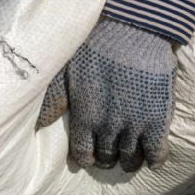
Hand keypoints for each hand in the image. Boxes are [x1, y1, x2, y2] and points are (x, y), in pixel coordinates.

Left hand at [37, 17, 176, 171]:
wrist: (131, 32)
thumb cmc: (93, 48)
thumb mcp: (64, 73)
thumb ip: (52, 101)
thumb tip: (36, 125)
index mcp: (83, 115)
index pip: (82, 153)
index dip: (85, 158)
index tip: (88, 157)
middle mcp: (107, 126)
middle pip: (107, 157)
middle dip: (106, 159)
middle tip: (108, 156)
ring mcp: (134, 124)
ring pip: (131, 159)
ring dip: (129, 162)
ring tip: (128, 158)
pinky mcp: (158, 119)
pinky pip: (157, 152)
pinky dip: (155, 159)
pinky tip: (152, 159)